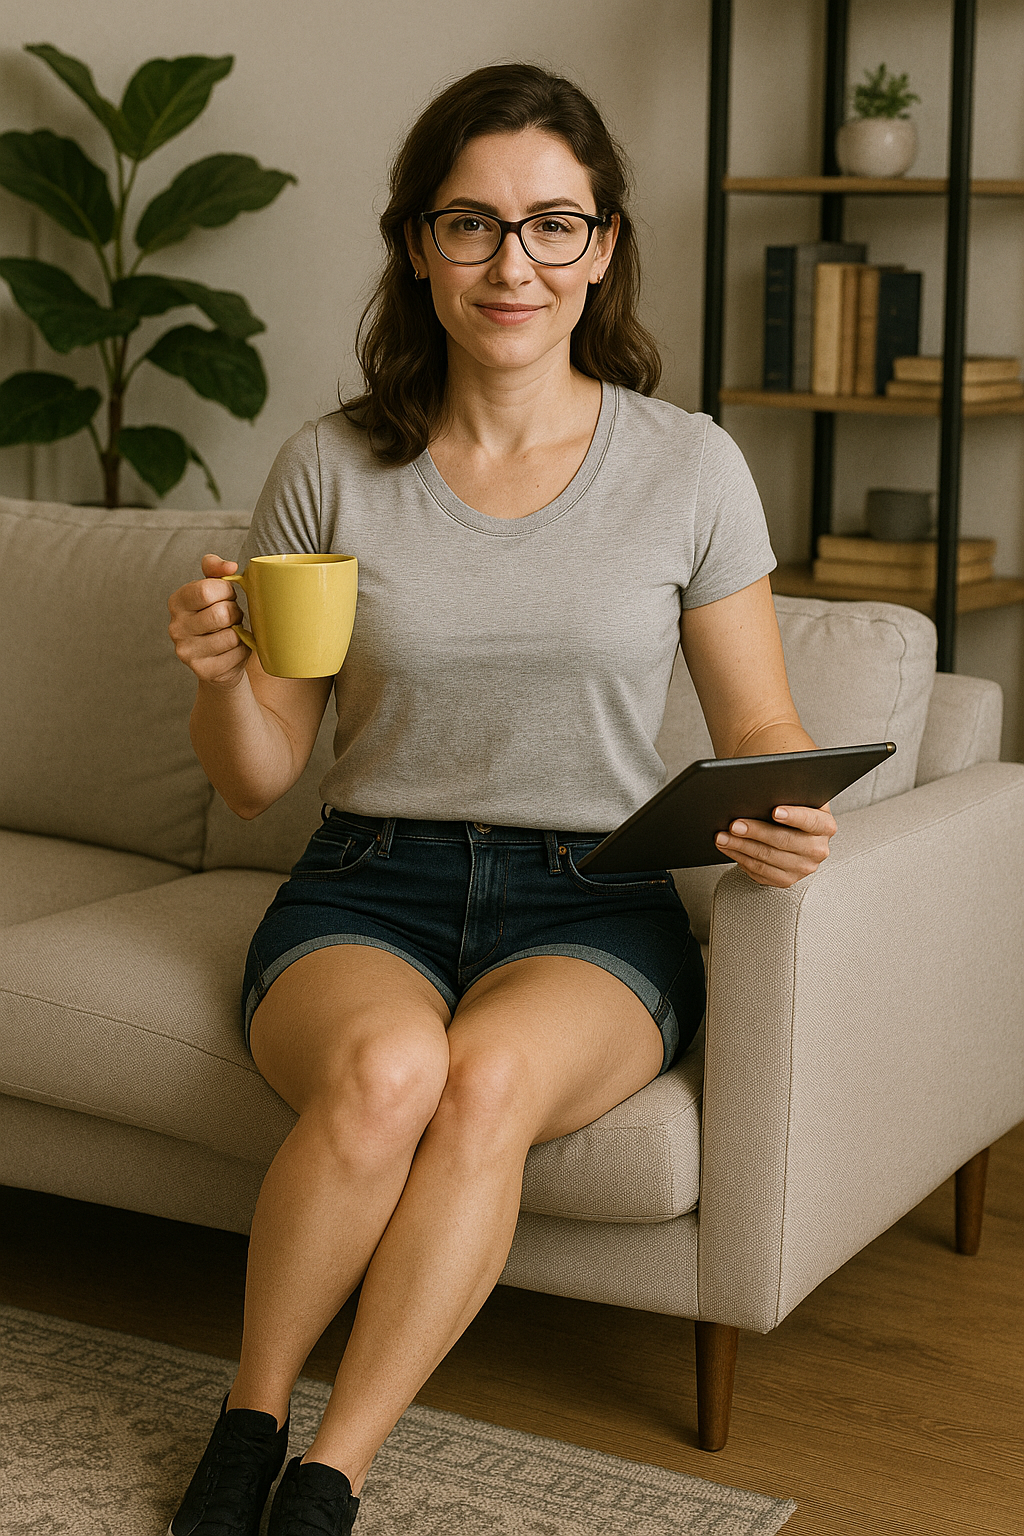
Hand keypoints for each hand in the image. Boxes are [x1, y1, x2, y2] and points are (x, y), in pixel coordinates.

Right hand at [167, 554, 249, 689]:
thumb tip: (230, 566)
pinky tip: (233, 650)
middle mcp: (176, 627)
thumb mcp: (213, 588)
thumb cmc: (217, 617)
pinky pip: (236, 655)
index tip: (227, 596)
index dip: (227, 591)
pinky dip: (242, 651)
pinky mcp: (203, 671)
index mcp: (177, 602)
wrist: (218, 657)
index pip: (206, 590)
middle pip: (221, 614)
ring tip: (232, 632)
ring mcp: (187, 652)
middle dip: (236, 612)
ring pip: (231, 636)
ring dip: (240, 633)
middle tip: (233, 616)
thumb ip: (216, 568)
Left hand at [714, 803, 836, 888]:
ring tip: (723, 837)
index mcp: (825, 826)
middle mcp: (817, 849)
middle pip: (784, 841)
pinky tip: (730, 848)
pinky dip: (741, 859)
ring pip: (767, 858)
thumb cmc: (794, 811)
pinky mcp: (786, 879)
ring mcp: (803, 867)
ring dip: (741, 847)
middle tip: (735, 825)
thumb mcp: (798, 798)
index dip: (794, 816)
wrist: (796, 832)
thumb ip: (789, 793)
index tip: (774, 811)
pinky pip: (760, 871)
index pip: (811, 821)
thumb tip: (766, 787)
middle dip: (755, 832)